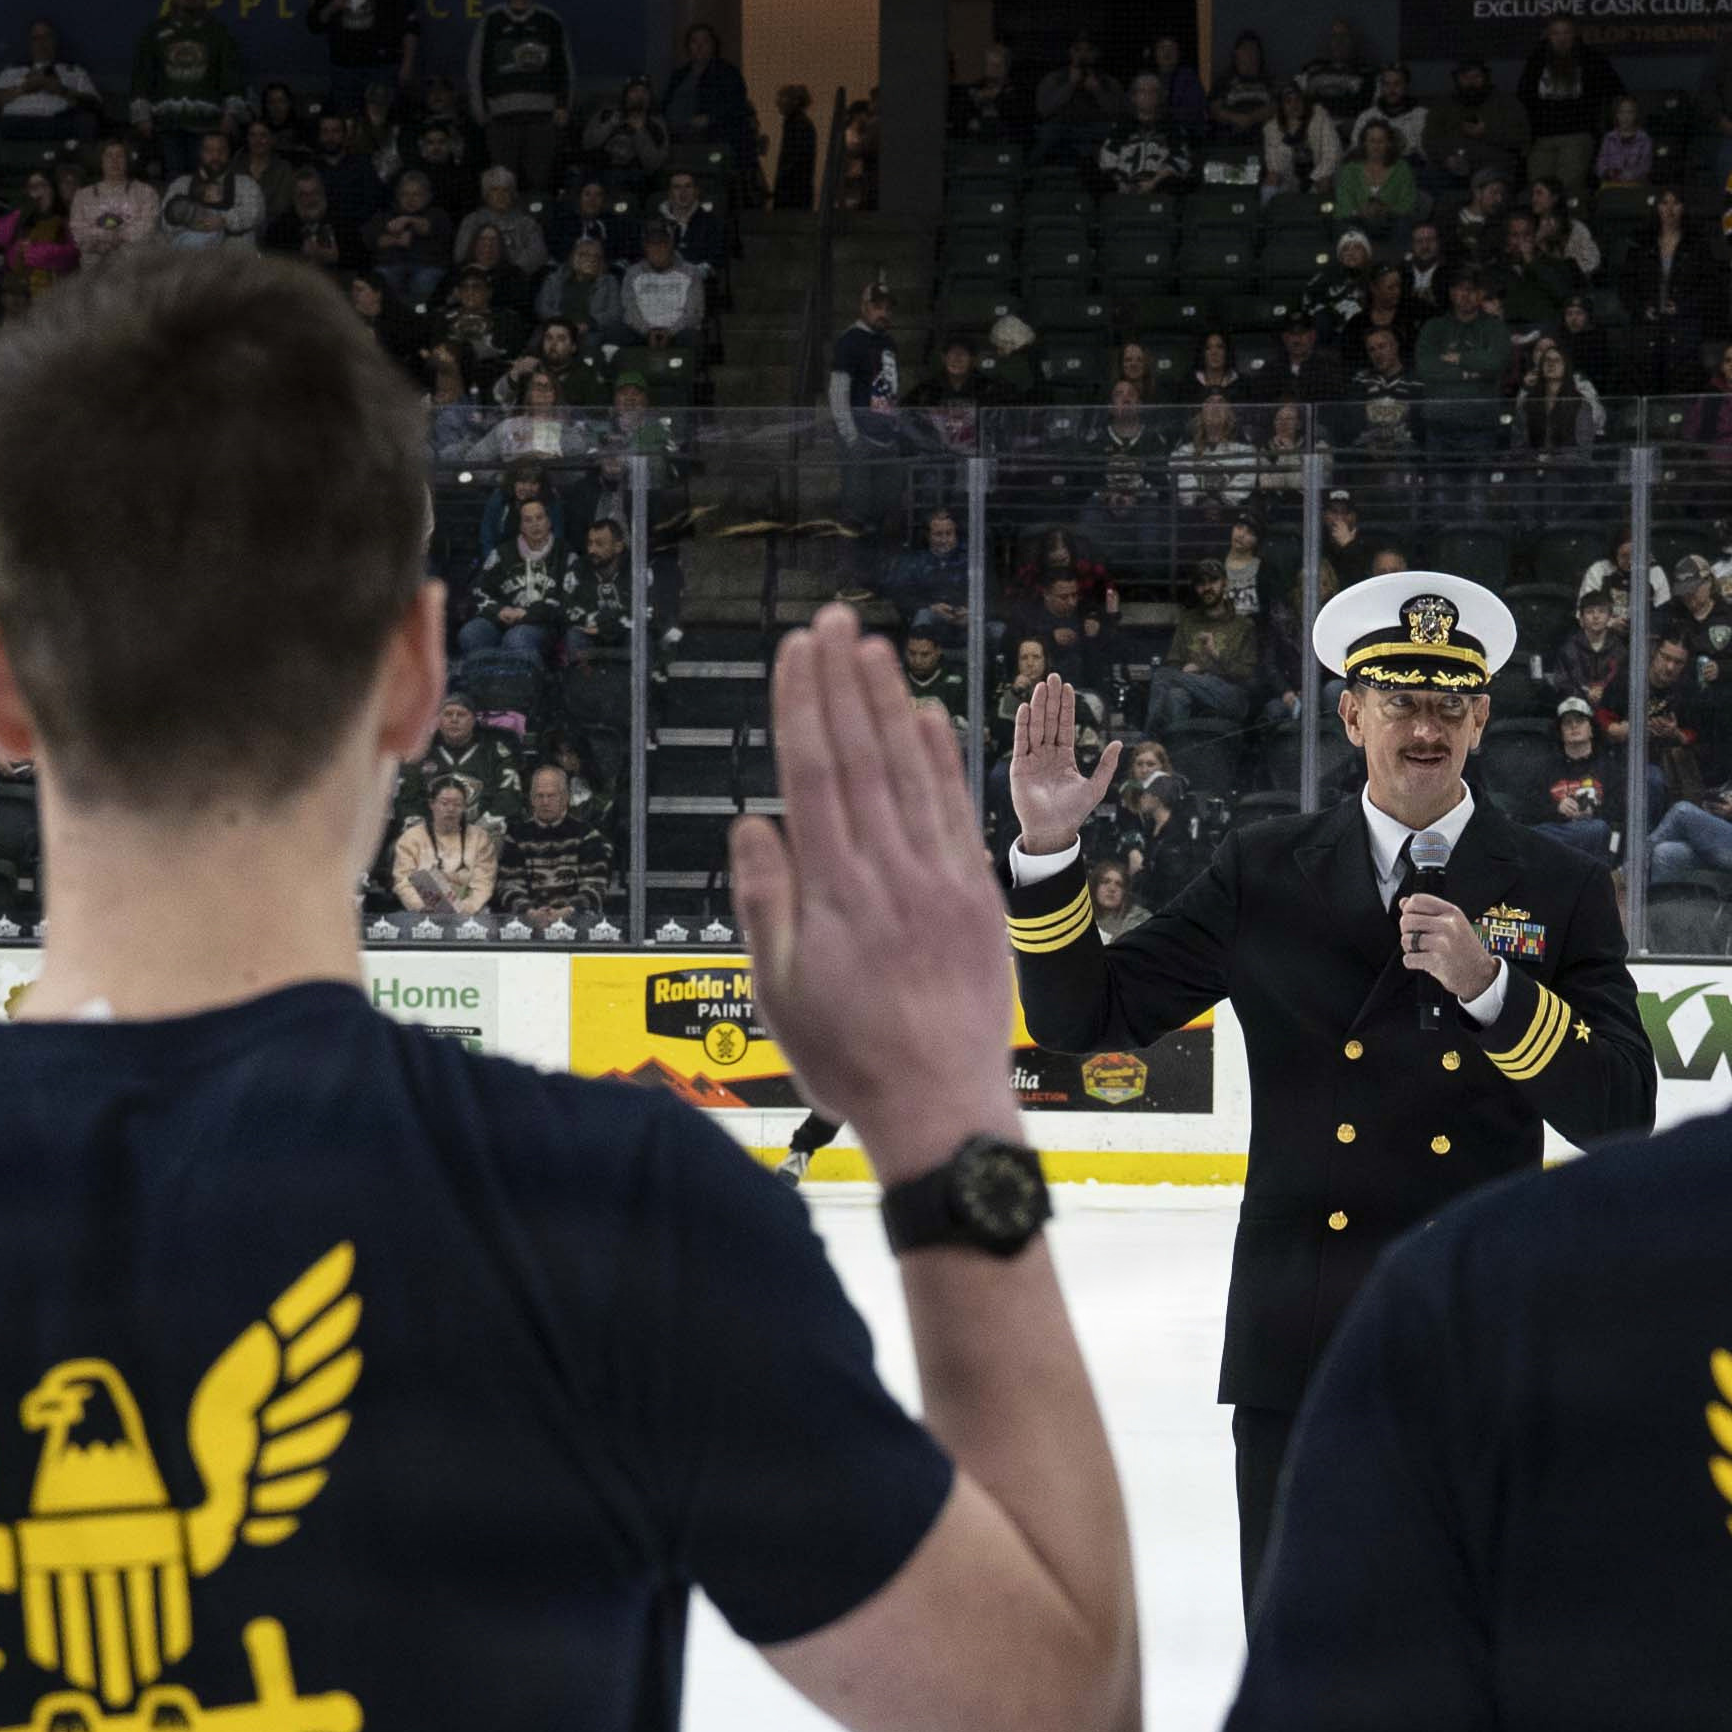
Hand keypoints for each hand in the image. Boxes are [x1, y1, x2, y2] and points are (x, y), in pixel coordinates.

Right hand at [732, 605, 1022, 1187]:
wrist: (941, 1110)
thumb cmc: (849, 1060)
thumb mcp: (779, 993)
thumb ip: (765, 902)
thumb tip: (753, 824)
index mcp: (833, 893)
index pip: (814, 775)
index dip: (804, 706)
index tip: (795, 653)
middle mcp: (889, 874)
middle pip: (862, 758)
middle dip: (843, 684)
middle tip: (832, 621)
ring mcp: (940, 882)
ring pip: (911, 774)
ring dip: (890, 704)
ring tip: (873, 647)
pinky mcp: (977, 900)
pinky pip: (956, 812)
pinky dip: (942, 760)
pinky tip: (927, 717)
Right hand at [1004, 663, 1122, 854]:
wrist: (1054, 830)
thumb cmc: (1074, 812)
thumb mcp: (1096, 786)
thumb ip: (1106, 765)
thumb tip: (1119, 744)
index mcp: (1064, 757)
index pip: (1065, 726)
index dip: (1066, 707)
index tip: (1067, 687)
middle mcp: (1047, 755)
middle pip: (1049, 721)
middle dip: (1051, 699)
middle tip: (1053, 677)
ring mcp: (1032, 759)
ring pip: (1036, 727)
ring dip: (1038, 706)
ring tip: (1041, 686)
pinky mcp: (1020, 766)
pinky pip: (1021, 742)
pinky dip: (1023, 725)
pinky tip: (1026, 708)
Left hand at [1397, 891, 1496, 1000]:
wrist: (1481, 975)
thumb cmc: (1464, 949)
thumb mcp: (1452, 924)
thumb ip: (1428, 912)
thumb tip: (1403, 902)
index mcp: (1452, 912)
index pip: (1417, 900)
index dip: (1408, 910)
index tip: (1412, 919)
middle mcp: (1447, 925)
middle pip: (1407, 920)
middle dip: (1407, 931)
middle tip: (1417, 940)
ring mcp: (1442, 944)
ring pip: (1406, 939)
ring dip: (1409, 948)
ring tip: (1423, 952)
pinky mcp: (1437, 962)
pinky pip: (1409, 959)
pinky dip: (1412, 963)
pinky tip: (1424, 962)